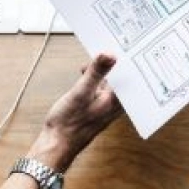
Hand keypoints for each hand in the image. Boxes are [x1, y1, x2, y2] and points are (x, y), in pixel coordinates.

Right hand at [27, 54, 121, 170]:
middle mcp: (115, 104)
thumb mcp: (81, 92)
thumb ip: (96, 73)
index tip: (127, 45)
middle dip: (117, 62)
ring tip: (97, 56)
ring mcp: (106, 106)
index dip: (130, 60)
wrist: (57, 143)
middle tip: (111, 44)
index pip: (131, 77)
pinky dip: (96, 78)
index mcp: (117, 101)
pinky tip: (86, 73)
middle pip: (122, 78)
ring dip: (104, 70)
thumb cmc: (69, 123)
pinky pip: (101, 87)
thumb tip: (110, 55)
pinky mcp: (96, 106)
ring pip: (111, 82)